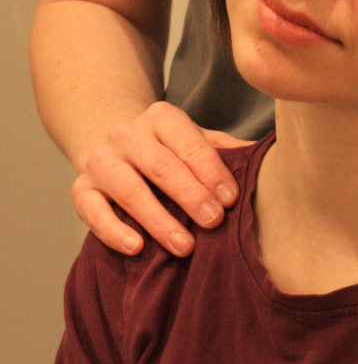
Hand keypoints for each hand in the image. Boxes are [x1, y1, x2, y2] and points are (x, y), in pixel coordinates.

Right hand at [71, 102, 252, 256]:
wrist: (106, 138)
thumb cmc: (164, 148)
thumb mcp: (192, 139)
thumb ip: (223, 150)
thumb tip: (270, 160)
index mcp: (161, 116)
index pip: (189, 143)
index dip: (211, 171)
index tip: (231, 198)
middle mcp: (127, 133)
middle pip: (162, 166)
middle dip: (190, 195)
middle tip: (214, 221)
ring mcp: (101, 160)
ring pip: (130, 191)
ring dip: (159, 220)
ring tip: (185, 246)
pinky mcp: (81, 188)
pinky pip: (93, 211)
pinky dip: (114, 230)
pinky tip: (137, 247)